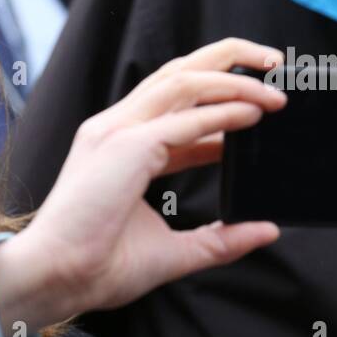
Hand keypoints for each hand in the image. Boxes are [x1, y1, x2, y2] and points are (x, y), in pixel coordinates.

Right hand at [0, 38, 285, 330]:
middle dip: (229, 59)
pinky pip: (186, 116)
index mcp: (118, 149)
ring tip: (276, 87)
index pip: (176, 111)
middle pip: (178, 74)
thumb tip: (265, 230)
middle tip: (276, 63)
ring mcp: (117, 132)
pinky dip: (225, 109)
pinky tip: (257, 112)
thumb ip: (219, 240)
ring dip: (235, 77)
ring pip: (184, 80)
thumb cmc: (98, 266)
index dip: (222, 109)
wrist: (59, 277)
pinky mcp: (126, 145)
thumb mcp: (174, 251)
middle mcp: (115, 130)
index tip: (261, 116)